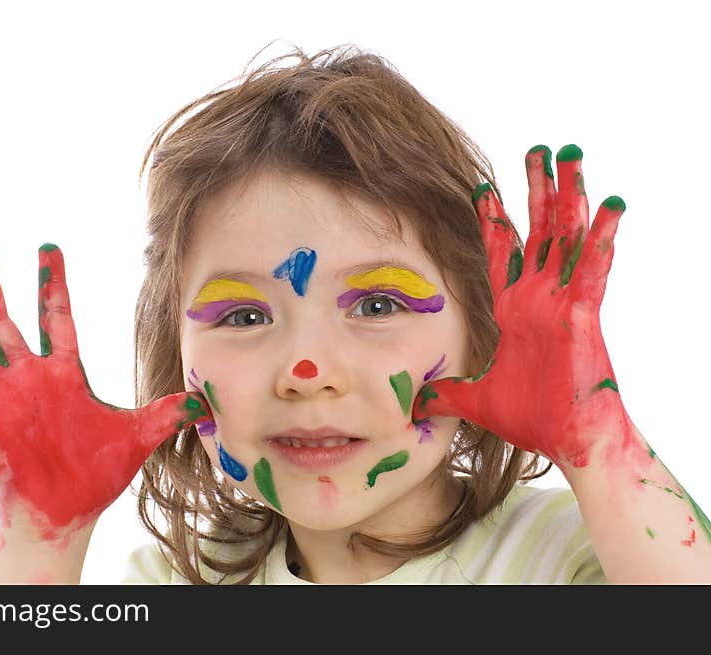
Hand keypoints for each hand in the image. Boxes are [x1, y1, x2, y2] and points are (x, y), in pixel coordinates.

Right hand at [0, 239, 208, 540]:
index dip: (53, 283)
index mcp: (65, 374)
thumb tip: (204, 401)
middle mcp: (29, 380)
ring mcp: (3, 402)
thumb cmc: (98, 474)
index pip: (58, 317)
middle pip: (4, 319)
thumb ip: (167, 413)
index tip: (48, 246)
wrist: (68, 513)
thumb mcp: (138, 436)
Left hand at [411, 145, 634, 468]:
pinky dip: (602, 239)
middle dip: (536, 190)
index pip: (502, 253)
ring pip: (567, 237)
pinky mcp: (582, 316)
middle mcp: (538, 298)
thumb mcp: (475, 400)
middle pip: (538, 231)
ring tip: (572, 155)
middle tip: (538, 149)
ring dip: (569, 196)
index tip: (484, 188)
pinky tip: (609, 204)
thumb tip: (416, 404)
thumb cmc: (531, 419)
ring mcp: (562, 302)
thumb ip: (446, 395)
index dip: (494, 221)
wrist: (565, 442)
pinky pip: (593, 271)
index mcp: (514, 310)